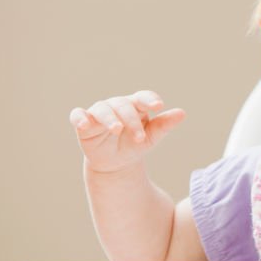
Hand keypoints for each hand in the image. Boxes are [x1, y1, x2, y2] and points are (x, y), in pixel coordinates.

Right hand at [69, 90, 185, 173]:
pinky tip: (85, 124)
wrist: (116, 163)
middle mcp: (116, 105)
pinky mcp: (83, 124)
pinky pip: (77, 116)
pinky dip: (80, 118)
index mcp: (135, 105)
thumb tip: (182, 113)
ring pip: (102, 109)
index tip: (158, 105)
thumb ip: (164, 125)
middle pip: (124, 105)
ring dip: (110, 118)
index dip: (149, 99)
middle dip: (132, 120)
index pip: (142, 97)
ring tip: (117, 129)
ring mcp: (98, 113)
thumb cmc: (134, 145)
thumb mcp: (151, 137)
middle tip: (140, 137)